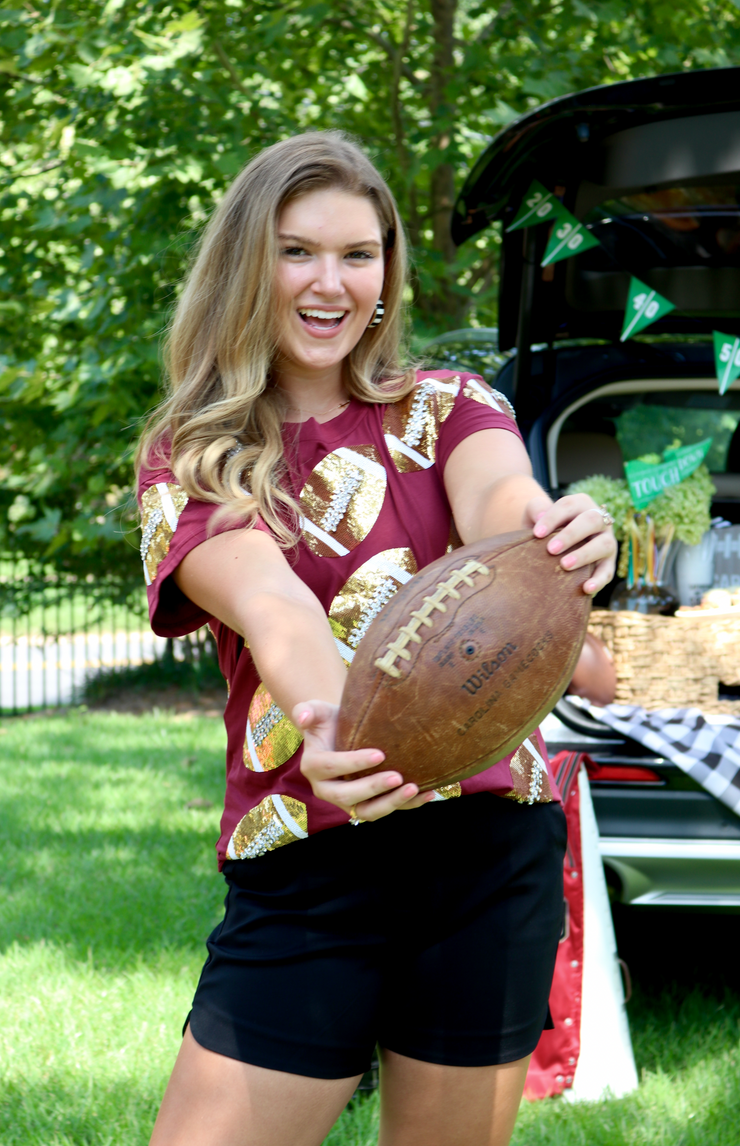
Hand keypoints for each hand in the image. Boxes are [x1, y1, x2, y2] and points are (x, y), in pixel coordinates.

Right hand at [294, 700, 434, 820]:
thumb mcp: (316, 711)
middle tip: (398, 776)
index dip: (354, 763)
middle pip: (348, 796)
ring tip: (414, 789)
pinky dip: (408, 806)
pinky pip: (386, 810)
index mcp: (313, 766)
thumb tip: (302, 718)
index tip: (380, 754)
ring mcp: (348, 801)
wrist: (340, 733)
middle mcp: (327, 789)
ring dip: (391, 804)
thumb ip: (306, 710)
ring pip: (367, 812)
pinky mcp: (367, 804)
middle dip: (373, 788)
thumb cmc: (329, 720)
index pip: (332, 767)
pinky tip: (428, 794)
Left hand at [526, 493, 616, 595]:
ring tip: (564, 565)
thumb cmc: (543, 528)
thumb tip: (540, 516)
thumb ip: (536, 508)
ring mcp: (606, 541)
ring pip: (604, 545)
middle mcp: (598, 520)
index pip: (569, 506)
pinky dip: (598, 581)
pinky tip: (586, 589)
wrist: (550, 548)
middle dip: (571, 534)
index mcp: (580, 504)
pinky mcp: (608, 563)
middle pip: (591, 521)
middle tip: (551, 549)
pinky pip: (607, 572)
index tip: (536, 534)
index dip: (553, 518)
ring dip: (585, 555)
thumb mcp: (535, 515)